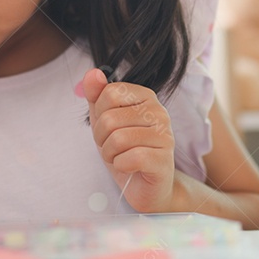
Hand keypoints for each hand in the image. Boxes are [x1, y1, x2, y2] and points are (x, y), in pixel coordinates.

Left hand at [82, 68, 175, 212]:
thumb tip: (93, 72)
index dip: (99, 115)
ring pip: (118, 139)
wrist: (145, 186)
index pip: (109, 93)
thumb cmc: (125, 150)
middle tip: (113, 148)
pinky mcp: (164, 160)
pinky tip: (129, 167)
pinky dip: (120, 165)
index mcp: (145, 96)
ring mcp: (165, 136)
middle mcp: (159, 112)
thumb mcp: (104, 120)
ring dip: (110, 154)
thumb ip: (97, 95)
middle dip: (102, 138)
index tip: (108, 129)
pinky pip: (130, 158)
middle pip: (110, 118)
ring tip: (120, 157)